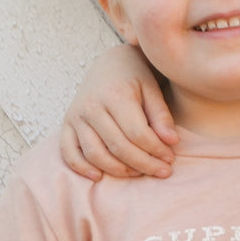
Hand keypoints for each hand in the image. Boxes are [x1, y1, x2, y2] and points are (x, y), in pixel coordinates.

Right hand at [60, 45, 177, 179]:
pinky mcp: (66, 124)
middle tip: (162, 171)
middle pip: (118, 147)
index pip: (137, 133)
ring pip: (95, 154)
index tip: (170, 159)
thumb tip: (172, 141)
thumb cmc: (134, 77)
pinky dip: (81, 168)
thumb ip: (161, 115)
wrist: (108, 63)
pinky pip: (68, 152)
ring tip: (139, 173)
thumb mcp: (152, 89)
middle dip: (143, 164)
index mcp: (115, 95)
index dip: (156, 150)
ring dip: (118, 170)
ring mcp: (76, 116)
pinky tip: (99, 176)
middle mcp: (92, 106)